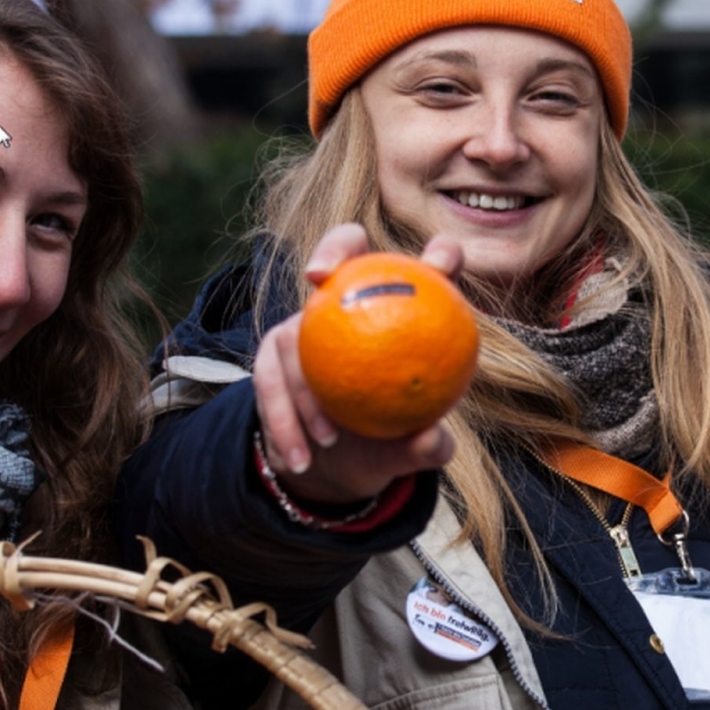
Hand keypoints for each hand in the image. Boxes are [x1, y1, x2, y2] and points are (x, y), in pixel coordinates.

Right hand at [252, 223, 464, 505]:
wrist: (344, 462)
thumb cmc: (392, 441)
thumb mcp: (418, 446)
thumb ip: (430, 443)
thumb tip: (434, 437)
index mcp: (399, 313)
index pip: (429, 262)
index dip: (435, 252)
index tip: (437, 267)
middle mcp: (349, 300)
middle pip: (339, 252)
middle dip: (332, 248)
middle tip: (318, 273)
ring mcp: (306, 323)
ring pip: (295, 333)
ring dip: (306, 384)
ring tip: (329, 435)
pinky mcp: (274, 354)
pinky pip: (271, 382)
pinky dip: (285, 422)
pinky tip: (300, 457)